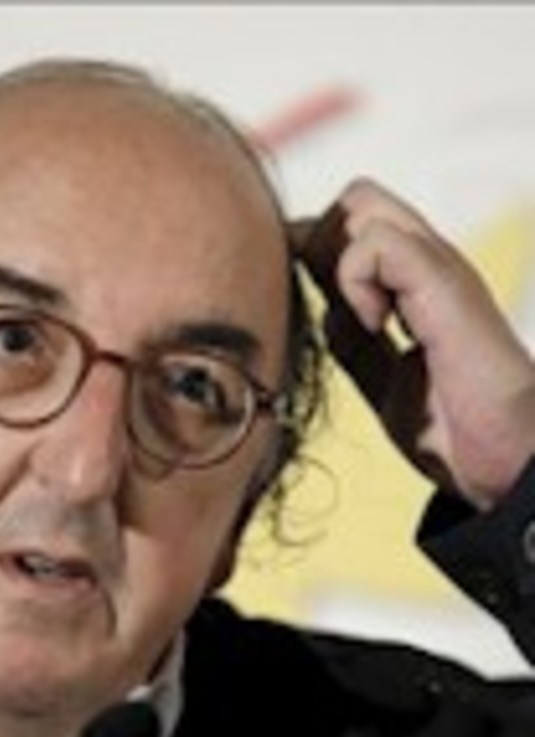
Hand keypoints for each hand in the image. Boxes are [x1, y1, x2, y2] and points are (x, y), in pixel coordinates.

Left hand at [291, 178, 534, 508]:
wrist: (500, 458)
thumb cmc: (452, 426)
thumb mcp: (381, 377)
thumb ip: (352, 340)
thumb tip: (321, 310)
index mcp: (414, 280)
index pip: (348, 223)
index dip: (315, 255)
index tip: (315, 307)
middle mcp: (428, 261)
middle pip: (353, 199)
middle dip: (322, 248)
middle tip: (334, 310)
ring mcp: (439, 265)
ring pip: (360, 204)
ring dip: (338, 262)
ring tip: (361, 321)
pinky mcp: (444, 281)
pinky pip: (376, 243)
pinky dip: (356, 283)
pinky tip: (376, 326)